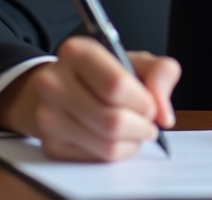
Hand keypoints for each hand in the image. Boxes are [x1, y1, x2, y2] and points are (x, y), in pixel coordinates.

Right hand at [0, 36, 180, 161]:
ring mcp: (47, 117)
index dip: (143, 101)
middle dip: (142, 126)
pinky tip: (116, 139)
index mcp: (76, 52)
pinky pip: (96, 159)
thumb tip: (164, 115)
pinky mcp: (50, 145)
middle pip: (113, 121)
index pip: (116, 85)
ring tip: (135, 130)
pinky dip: (117, 153)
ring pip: (106, 145)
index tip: (151, 104)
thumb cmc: (101, 74)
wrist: (59, 88)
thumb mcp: (134, 60)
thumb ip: (160, 72)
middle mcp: (53, 83)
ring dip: (132, 142)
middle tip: (147, 121)